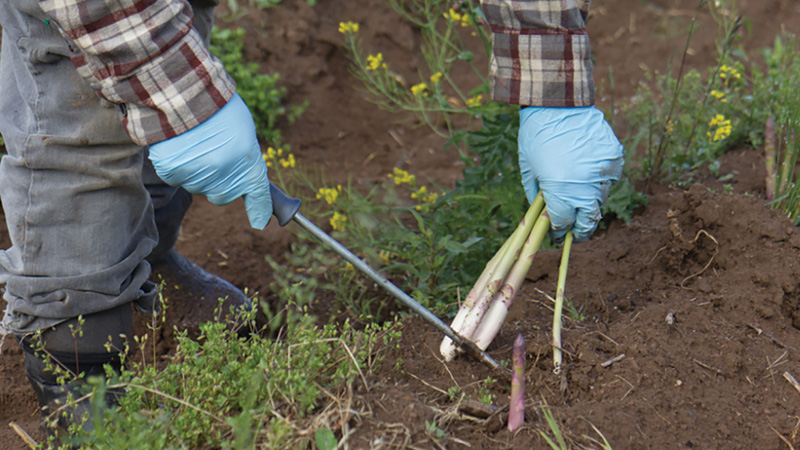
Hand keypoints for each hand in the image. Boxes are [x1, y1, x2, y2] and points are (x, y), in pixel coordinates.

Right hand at [148, 93, 271, 228]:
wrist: (184, 92)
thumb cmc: (219, 108)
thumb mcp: (245, 131)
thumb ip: (246, 160)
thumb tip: (243, 179)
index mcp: (247, 166)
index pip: (257, 196)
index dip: (260, 210)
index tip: (261, 221)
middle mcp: (224, 177)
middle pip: (224, 195)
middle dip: (223, 183)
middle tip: (217, 156)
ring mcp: (198, 178)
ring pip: (201, 187)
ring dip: (201, 172)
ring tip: (197, 142)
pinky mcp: (174, 174)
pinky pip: (180, 178)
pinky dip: (181, 166)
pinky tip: (181, 145)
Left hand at [518, 106, 623, 242]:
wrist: (558, 103)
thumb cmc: (537, 136)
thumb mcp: (529, 170)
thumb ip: (538, 197)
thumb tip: (544, 216)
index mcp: (560, 190)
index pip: (563, 223)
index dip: (559, 232)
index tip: (556, 234)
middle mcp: (585, 186)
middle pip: (588, 221)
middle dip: (580, 230)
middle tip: (574, 232)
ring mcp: (603, 172)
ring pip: (600, 200)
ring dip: (589, 205)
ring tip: (579, 201)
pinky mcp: (614, 158)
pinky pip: (609, 179)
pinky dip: (600, 183)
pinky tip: (588, 177)